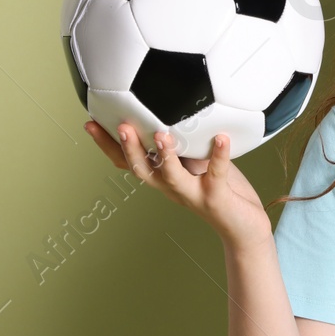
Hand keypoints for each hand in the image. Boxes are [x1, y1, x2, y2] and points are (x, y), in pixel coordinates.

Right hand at [84, 120, 271, 247]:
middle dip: (130, 149)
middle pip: (142, 170)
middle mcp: (172, 188)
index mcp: (162, 178)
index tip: (90, 124)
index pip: (127, 162)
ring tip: (162, 134)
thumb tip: (175, 107)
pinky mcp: (216, 197)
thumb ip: (183, 142)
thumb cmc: (219, 190)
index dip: (107, 146)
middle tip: (122, 127)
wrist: (244, 227)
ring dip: (166, 156)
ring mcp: (193, 193)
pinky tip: (222, 138)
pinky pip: (217, 174)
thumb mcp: (196, 161)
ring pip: (172, 176)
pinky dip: (219, 155)